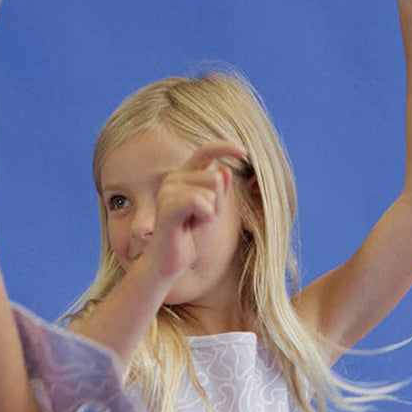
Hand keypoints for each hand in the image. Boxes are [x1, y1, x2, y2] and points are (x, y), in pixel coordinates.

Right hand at [142, 141, 249, 287]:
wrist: (170, 263)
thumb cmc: (190, 239)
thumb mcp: (213, 212)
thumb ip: (220, 192)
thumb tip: (224, 169)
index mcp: (184, 177)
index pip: (205, 152)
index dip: (224, 147)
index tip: (243, 151)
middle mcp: (173, 178)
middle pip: (215, 177)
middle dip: (217, 203)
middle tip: (201, 221)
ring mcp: (168, 190)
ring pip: (210, 189)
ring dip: (210, 212)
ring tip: (194, 226)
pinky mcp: (167, 205)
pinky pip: (199, 200)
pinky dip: (204, 216)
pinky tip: (191, 228)